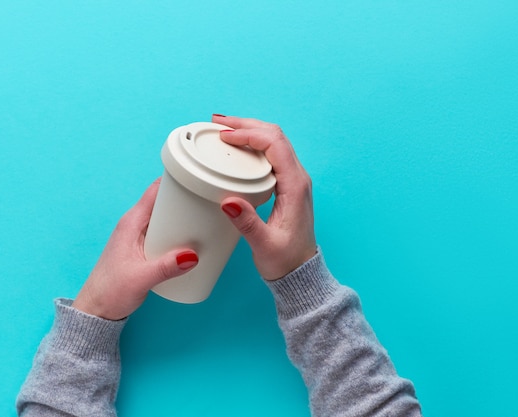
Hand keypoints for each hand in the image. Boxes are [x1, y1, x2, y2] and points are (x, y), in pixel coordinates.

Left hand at [72, 179, 198, 319]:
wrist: (96, 310)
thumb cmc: (110, 292)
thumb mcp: (141, 279)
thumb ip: (166, 268)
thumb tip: (193, 255)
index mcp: (131, 222)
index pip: (155, 191)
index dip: (176, 183)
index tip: (198, 182)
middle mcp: (135, 224)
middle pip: (164, 202)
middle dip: (186, 200)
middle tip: (210, 204)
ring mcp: (139, 236)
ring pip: (166, 218)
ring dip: (184, 218)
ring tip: (207, 220)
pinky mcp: (143, 248)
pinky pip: (165, 232)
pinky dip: (179, 232)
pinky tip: (193, 241)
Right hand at [214, 114, 316, 280]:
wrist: (300, 274)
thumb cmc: (286, 261)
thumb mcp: (264, 245)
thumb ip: (247, 223)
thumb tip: (228, 201)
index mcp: (295, 186)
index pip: (274, 145)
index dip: (249, 134)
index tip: (224, 137)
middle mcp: (298, 178)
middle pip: (275, 135)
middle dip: (246, 125)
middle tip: (217, 123)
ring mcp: (293, 180)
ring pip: (274, 142)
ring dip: (250, 131)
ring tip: (223, 129)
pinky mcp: (286, 186)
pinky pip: (272, 155)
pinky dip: (253, 145)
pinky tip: (236, 148)